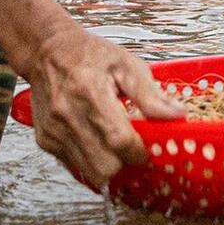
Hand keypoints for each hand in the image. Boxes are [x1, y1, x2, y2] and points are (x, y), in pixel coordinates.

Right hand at [13, 26, 183, 185]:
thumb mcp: (126, 64)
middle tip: (131, 148)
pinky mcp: (45, 140)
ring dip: (108, 165)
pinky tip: (95, 140)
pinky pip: (75, 166)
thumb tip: (177, 115)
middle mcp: (68, 115)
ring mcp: (54, 131)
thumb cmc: (88, 54)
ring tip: (114, 144)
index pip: (119, 139)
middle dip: (124, 163)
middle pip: (105, 166)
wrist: (46, 51)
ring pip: (90, 172)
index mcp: (91, 92)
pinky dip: (90, 160)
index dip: (139, 151)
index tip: (147, 148)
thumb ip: (151, 95)